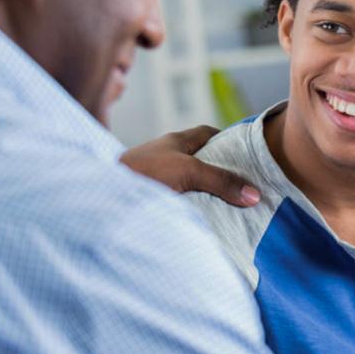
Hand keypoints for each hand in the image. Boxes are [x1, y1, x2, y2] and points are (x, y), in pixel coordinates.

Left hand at [120, 125, 260, 207]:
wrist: (99, 198)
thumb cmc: (141, 173)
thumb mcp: (187, 171)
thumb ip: (221, 181)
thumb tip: (255, 194)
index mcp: (176, 141)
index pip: (208, 134)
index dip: (230, 141)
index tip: (250, 156)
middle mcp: (168, 157)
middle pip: (203, 160)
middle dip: (223, 170)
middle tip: (247, 186)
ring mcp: (159, 178)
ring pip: (192, 182)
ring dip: (209, 192)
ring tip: (233, 206)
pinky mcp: (153, 199)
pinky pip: (181, 201)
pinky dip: (195, 208)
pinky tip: (207, 220)